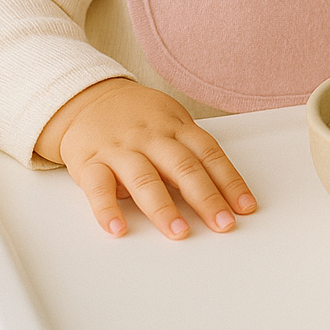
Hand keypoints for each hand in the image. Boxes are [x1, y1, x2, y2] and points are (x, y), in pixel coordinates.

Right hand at [34, 78, 256, 238]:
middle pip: (183, 167)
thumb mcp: (169, 121)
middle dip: (205, 198)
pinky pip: (97, 187)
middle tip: (222, 224)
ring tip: (179, 232)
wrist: (85, 97)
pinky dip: (107, 209)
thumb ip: (190, 151)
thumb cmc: (135, 115)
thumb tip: (220, 189)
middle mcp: (151, 137)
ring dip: (163, 208)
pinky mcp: (89, 162)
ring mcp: (120, 149)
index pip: (209, 154)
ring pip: (144, 178)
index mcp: (176, 127)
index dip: (230, 181)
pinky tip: (117, 228)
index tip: (244, 207)